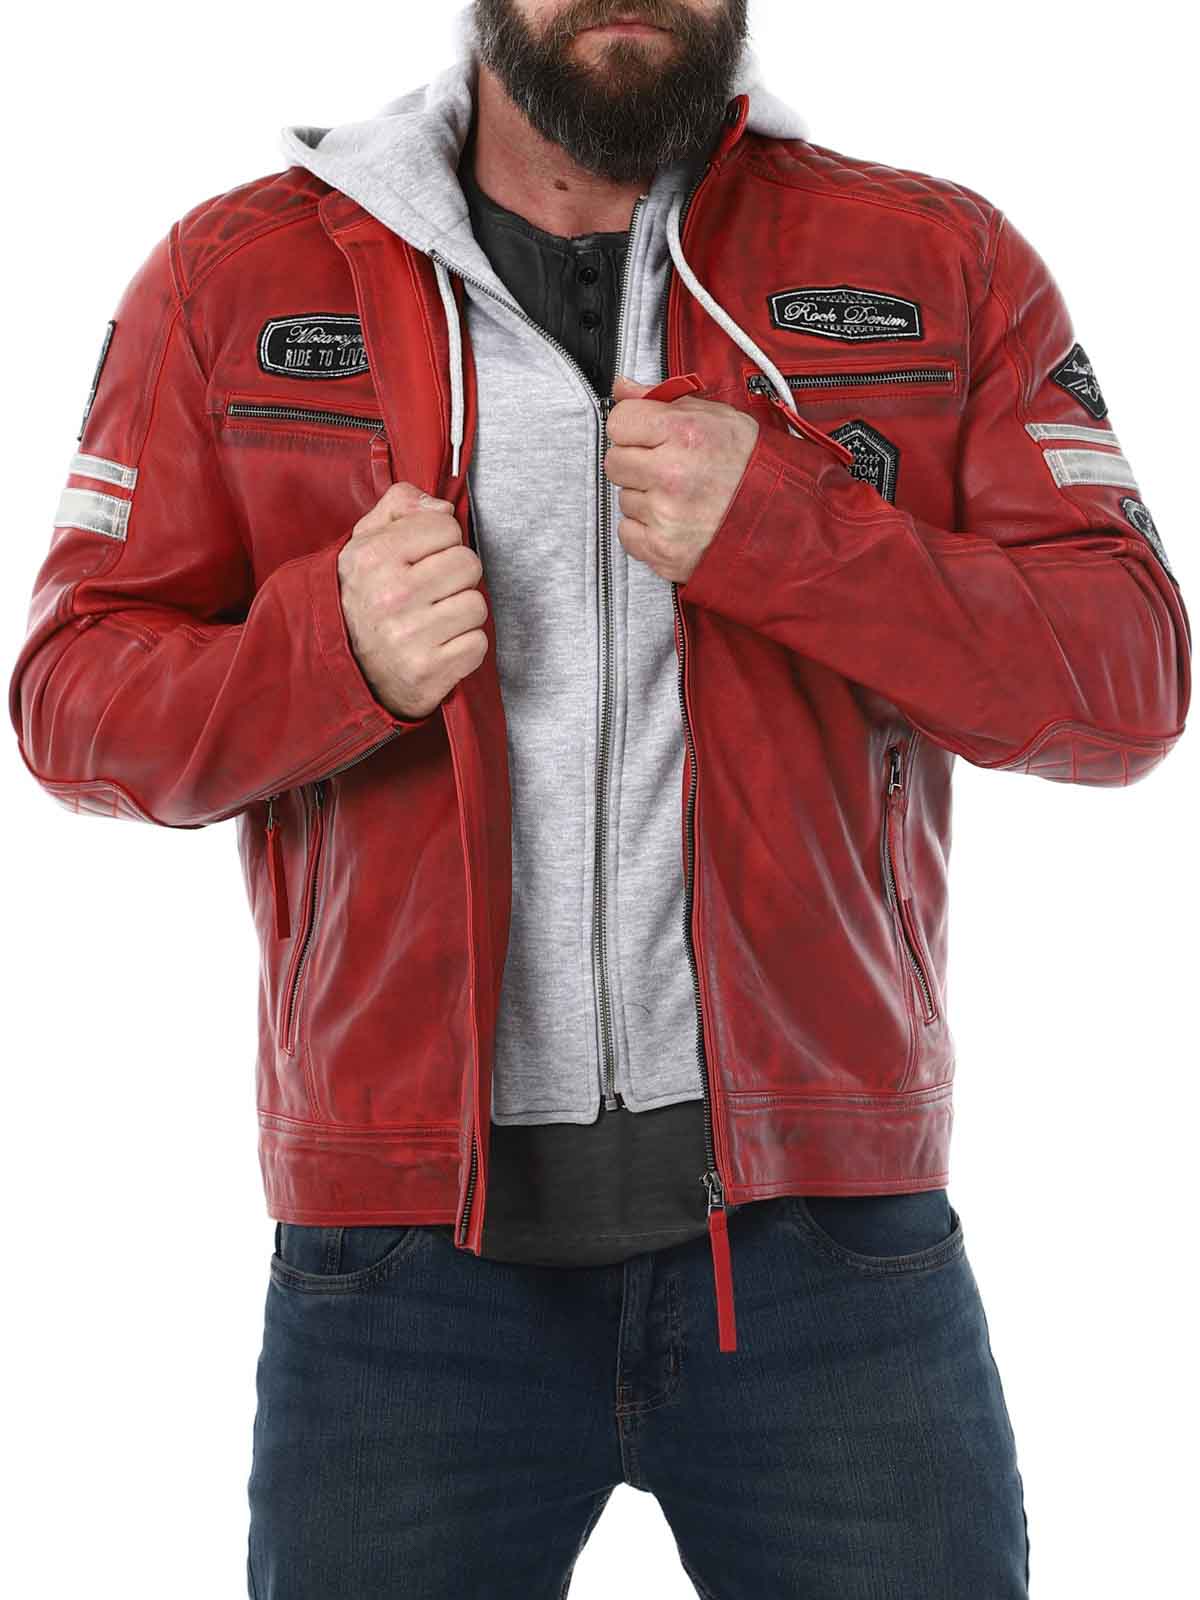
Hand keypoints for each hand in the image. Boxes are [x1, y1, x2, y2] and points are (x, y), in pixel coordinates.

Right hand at [336, 482, 488, 719]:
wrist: (345, 669)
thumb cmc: (363, 599)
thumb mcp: (364, 542)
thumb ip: (400, 506)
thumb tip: (443, 507)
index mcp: (373, 556)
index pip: (446, 526)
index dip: (440, 541)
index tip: (422, 560)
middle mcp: (390, 595)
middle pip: (468, 563)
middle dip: (455, 577)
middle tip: (431, 592)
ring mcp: (409, 636)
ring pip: (476, 605)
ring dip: (461, 613)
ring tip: (433, 619)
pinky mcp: (428, 671)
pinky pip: (477, 644)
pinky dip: (463, 647)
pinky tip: (438, 646)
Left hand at [605, 374, 759, 582]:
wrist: (783, 517)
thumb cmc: (751, 466)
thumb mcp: (715, 416)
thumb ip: (663, 400)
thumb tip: (622, 388)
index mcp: (683, 433)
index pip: (619, 422)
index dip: (633, 428)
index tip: (648, 436)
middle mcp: (671, 474)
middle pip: (614, 463)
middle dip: (636, 463)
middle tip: (666, 468)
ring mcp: (665, 516)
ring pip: (624, 499)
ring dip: (645, 498)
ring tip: (681, 497)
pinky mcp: (663, 550)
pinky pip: (627, 533)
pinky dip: (645, 529)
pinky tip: (674, 521)